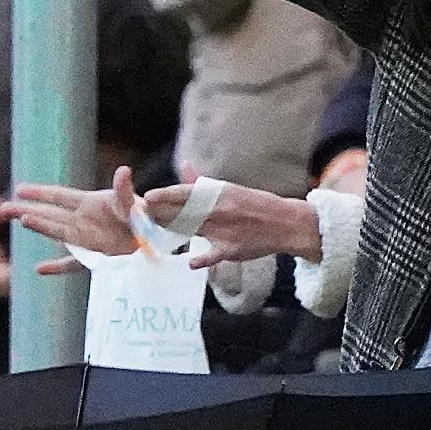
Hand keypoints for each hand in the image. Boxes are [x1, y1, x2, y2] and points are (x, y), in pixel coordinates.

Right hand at [8, 166, 140, 275]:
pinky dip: (58, 267)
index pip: (60, 196)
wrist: (161, 241)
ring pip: (58, 234)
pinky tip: (40, 269)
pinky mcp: (97, 258)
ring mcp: (90, 239)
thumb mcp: (135, 205)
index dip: (40, 193)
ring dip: (40, 228)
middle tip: (4, 209)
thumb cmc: (150, 218)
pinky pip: (74, 264)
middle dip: (29, 210)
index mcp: (93, 203)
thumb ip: (124, 192)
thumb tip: (123, 171)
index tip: (20, 189)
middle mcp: (86, 220)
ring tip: (21, 221)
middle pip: (51, 214)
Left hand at [143, 181, 324, 267]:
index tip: (148, 197)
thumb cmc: (256, 205)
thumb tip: (185, 167)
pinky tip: (190, 262)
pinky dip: (202, 259)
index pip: (188, 193)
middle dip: (164, 215)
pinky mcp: (233, 249)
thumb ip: (204, 184)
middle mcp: (222, 210)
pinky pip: (214, 256)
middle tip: (145, 216)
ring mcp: (228, 231)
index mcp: (221, 193)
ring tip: (157, 232)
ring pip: (194, 231)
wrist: (286, 223)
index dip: (166, 195)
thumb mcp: (231, 190)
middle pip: (186, 213)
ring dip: (175, 232)